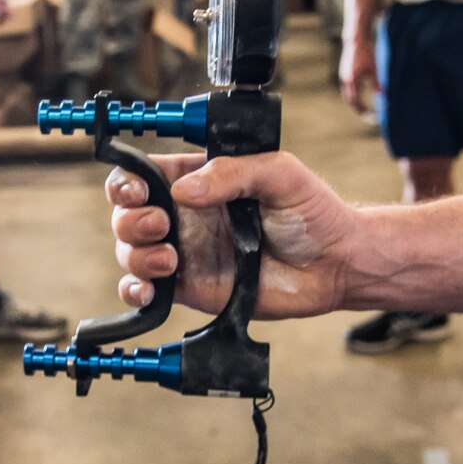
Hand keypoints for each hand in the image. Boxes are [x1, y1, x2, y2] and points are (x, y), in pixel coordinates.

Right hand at [107, 152, 357, 318]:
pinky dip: (134, 290)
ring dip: (136, 254)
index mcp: (199, 179)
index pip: (144, 173)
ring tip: (171, 258)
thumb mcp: (278, 174)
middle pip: (127, 213)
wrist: (335, 263)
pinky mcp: (190, 288)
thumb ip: (232, 174)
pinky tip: (149, 288)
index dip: (128, 180)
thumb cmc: (312, 212)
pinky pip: (146, 289)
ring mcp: (185, 252)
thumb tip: (184, 190)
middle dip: (130, 219)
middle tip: (160, 223)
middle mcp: (185, 215)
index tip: (137, 189)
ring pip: (131, 251)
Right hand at [339, 36, 380, 113]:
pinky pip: (349, 88)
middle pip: (350, 101)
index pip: (356, 102)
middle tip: (368, 116)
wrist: (356, 39)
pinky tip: (361, 95)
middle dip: (359, 109)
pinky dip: (354, 94)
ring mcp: (344, 76)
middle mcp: (346, 80)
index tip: (371, 117)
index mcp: (352, 81)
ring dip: (356, 102)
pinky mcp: (345, 73)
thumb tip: (382, 96)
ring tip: (365, 108)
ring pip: (348, 95)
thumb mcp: (375, 68)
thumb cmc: (367, 52)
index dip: (363, 111)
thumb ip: (377, 83)